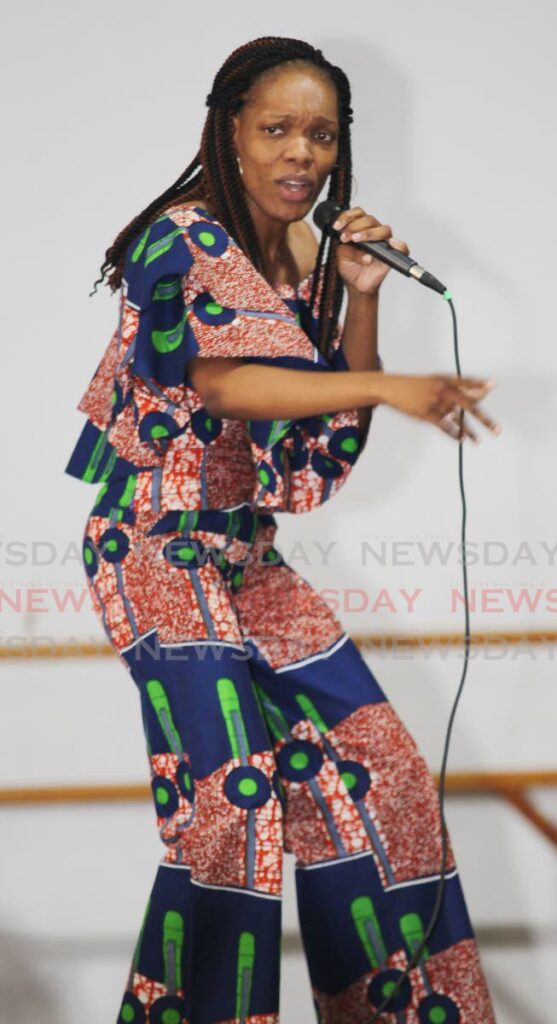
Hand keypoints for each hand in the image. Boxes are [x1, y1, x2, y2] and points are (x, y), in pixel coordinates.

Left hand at [332, 207, 409, 295]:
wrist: (356, 284)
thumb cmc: (350, 267)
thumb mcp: (342, 256)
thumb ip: (348, 249)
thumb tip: (364, 252)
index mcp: (361, 228)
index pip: (358, 213)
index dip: (347, 217)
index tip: (337, 227)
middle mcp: (373, 232)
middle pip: (370, 219)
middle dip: (355, 226)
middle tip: (346, 237)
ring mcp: (383, 243)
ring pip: (384, 229)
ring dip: (369, 233)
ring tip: (357, 240)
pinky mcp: (392, 255)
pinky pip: (402, 248)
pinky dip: (399, 245)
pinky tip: (391, 244)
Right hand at [379, 373, 500, 442]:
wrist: (393, 388)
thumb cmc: (416, 385)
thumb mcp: (434, 381)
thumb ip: (453, 387)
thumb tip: (471, 394)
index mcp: (445, 380)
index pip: (466, 382)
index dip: (480, 384)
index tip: (493, 385)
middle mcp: (443, 391)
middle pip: (468, 405)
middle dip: (484, 419)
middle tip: (496, 430)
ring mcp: (435, 403)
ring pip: (457, 420)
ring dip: (468, 431)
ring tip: (478, 441)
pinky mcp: (426, 414)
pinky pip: (443, 426)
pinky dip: (453, 433)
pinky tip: (461, 439)